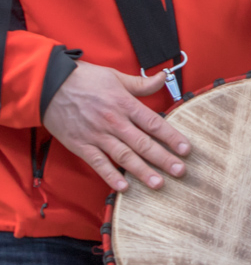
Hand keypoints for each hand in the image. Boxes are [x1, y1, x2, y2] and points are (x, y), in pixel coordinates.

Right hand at [43, 61, 189, 191]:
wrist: (49, 85)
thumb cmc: (84, 79)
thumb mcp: (115, 76)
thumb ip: (141, 83)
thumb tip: (163, 77)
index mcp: (125, 104)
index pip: (154, 123)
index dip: (172, 137)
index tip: (186, 149)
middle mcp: (114, 122)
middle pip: (143, 143)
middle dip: (163, 159)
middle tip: (180, 171)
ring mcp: (97, 135)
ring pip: (124, 156)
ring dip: (142, 171)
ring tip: (158, 184)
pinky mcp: (81, 145)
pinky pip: (99, 163)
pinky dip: (111, 176)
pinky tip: (124, 188)